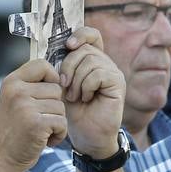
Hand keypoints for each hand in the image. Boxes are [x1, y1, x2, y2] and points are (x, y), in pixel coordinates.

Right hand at [0, 59, 67, 171]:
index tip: (48, 93)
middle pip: (56, 89)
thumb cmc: (13, 131)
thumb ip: (31, 86)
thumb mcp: (15, 101)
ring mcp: (25, 107)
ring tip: (40, 131)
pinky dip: (58, 135)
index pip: (42, 64)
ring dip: (56, 122)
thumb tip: (59, 76)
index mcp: (11, 82)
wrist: (1, 159)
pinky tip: (44, 141)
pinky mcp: (36, 124)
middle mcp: (17, 91)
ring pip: (61, 107)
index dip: (52, 77)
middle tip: (39, 120)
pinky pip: (62, 123)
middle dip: (54, 107)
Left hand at [57, 26, 125, 157]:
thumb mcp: (62, 86)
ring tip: (74, 97)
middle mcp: (105, 63)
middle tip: (64, 87)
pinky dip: (86, 86)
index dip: (80, 35)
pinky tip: (85, 98)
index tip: (67, 45)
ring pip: (90, 61)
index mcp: (92, 61)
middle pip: (85, 49)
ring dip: (76, 80)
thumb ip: (61, 66)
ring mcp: (113, 72)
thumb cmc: (74, 112)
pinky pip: (98, 73)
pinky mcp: (117, 83)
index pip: (91, 35)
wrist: (87, 136)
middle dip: (68, 67)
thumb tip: (52, 49)